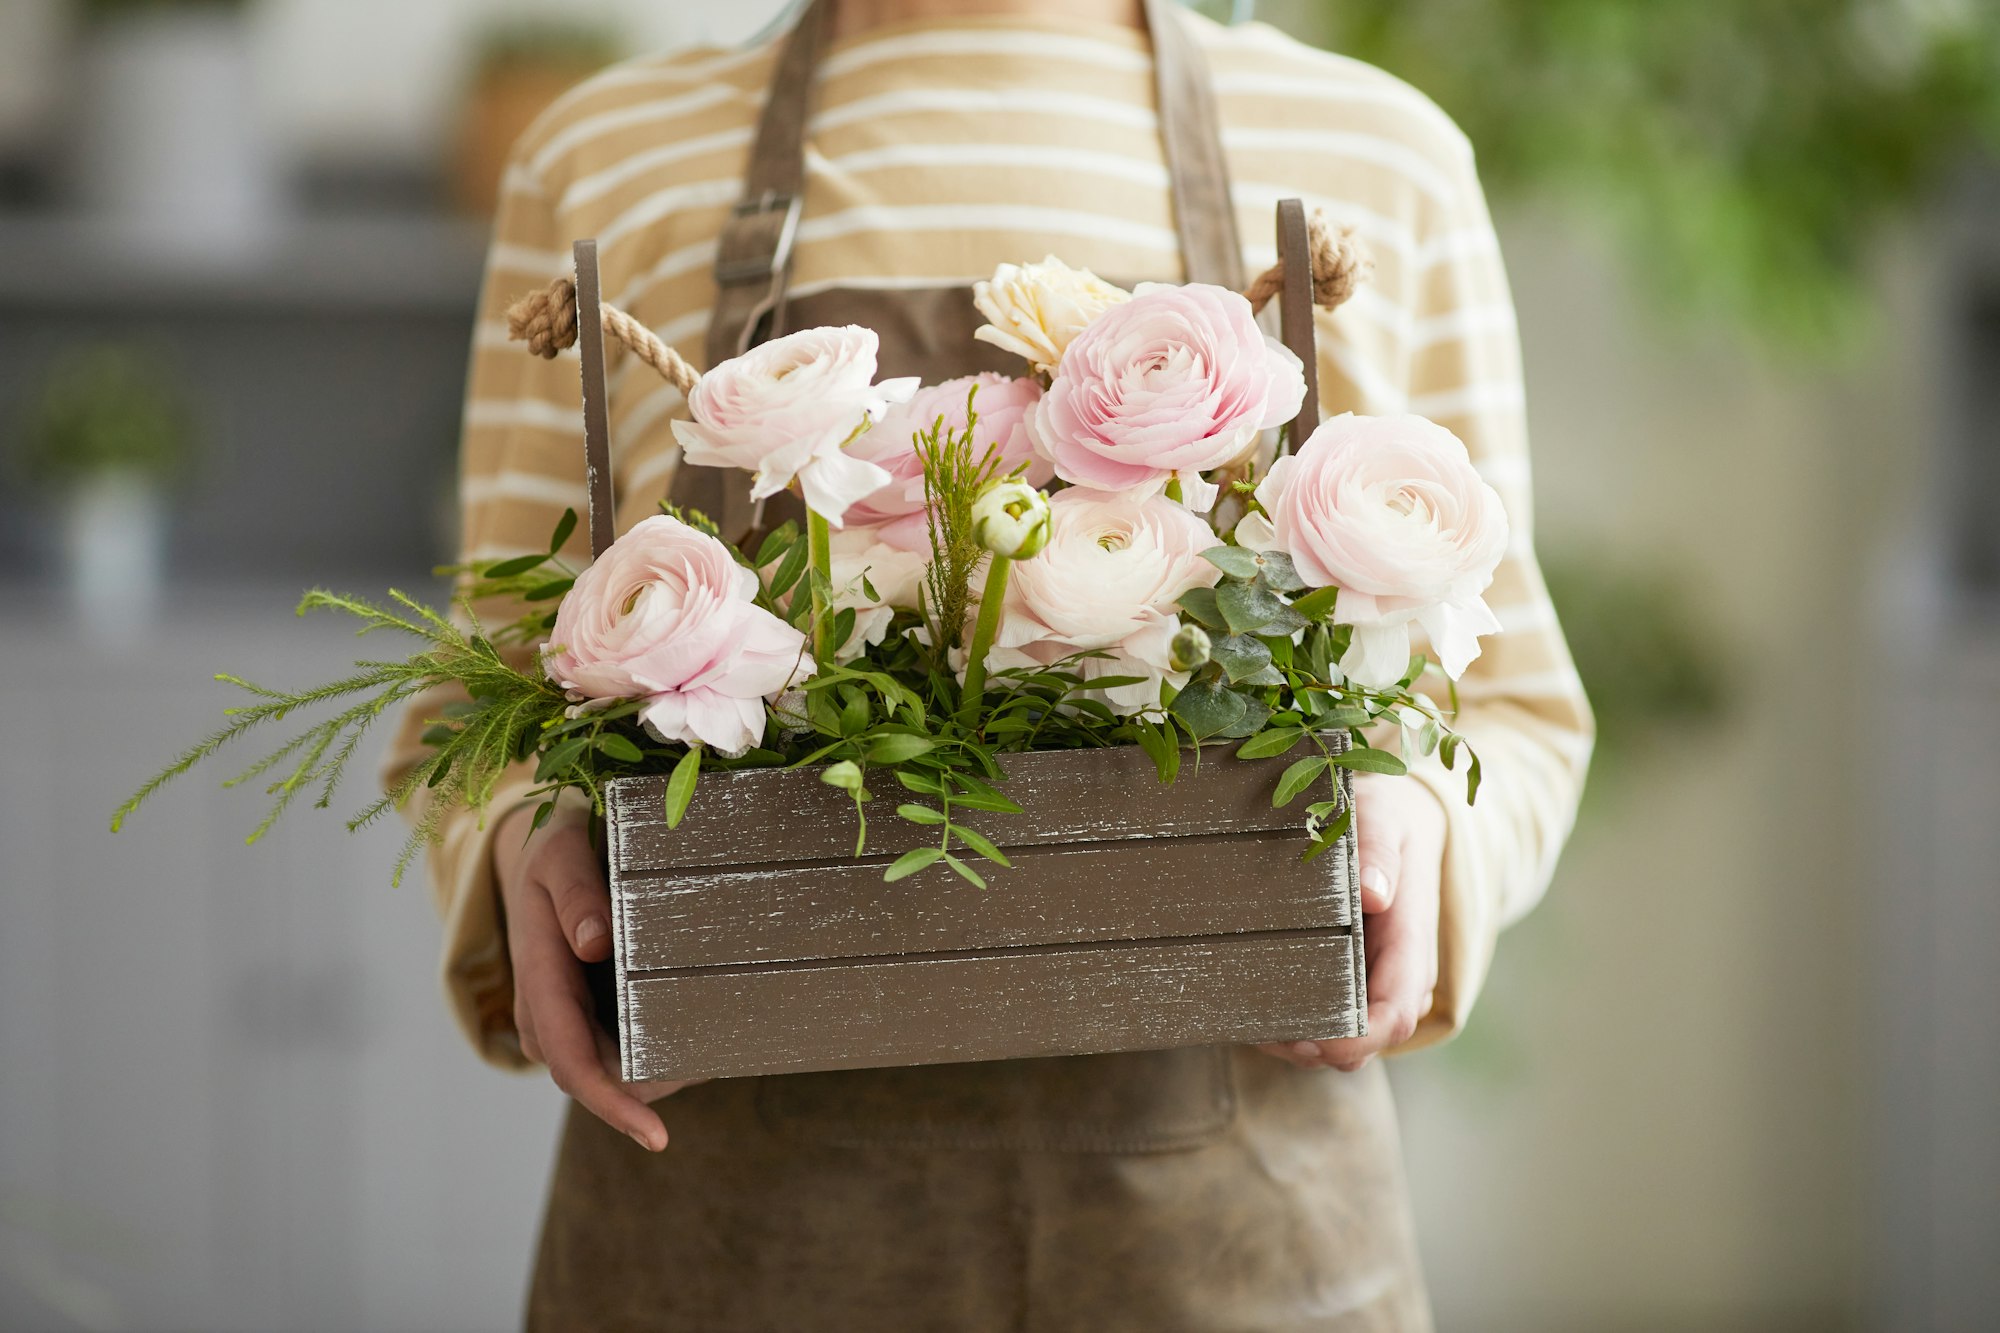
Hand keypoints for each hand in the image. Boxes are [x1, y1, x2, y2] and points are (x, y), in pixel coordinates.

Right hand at [492, 802, 699, 1149]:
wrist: (538, 861)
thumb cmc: (553, 855)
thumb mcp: (559, 856)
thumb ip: (576, 894)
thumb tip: (593, 944)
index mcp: (539, 980)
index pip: (571, 1061)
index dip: (612, 1104)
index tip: (656, 1136)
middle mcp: (548, 1016)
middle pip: (604, 1079)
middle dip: (658, 1088)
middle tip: (720, 1060)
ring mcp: (566, 1022)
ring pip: (618, 1071)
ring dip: (664, 1070)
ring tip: (717, 1040)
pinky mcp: (586, 1019)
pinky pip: (625, 1049)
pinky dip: (661, 1049)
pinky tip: (700, 1029)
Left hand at [1258, 772, 1444, 1072]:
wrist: (1400, 819)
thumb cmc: (1388, 818)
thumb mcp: (1384, 818)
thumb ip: (1379, 850)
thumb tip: (1374, 892)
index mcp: (1411, 944)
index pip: (1393, 1015)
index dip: (1352, 1039)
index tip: (1307, 1037)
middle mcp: (1400, 975)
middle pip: (1366, 1042)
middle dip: (1316, 1049)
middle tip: (1261, 1031)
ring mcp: (1378, 982)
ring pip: (1346, 1042)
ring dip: (1300, 1045)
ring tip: (1253, 1025)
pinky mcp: (1355, 981)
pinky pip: (1332, 1022)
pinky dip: (1297, 1028)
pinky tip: (1258, 1012)